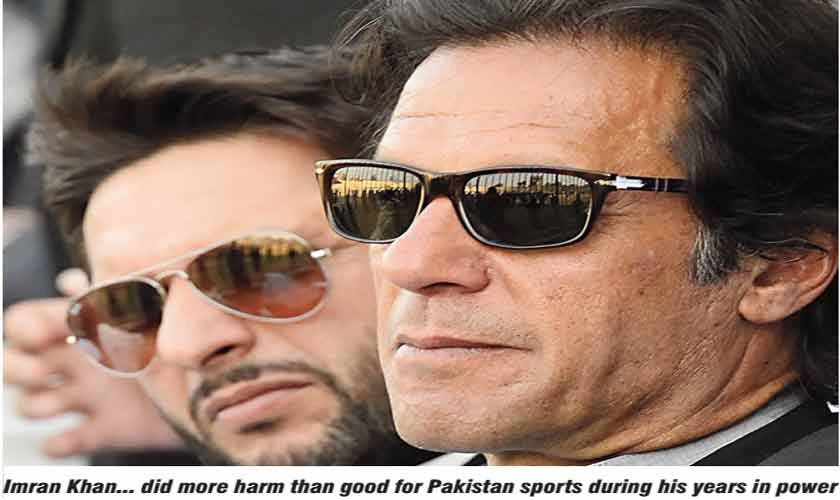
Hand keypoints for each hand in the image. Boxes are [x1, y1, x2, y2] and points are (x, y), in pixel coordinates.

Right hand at [3, 269, 184, 457]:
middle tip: (40, 369)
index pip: (23, 324)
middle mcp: (74, 363)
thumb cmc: (175, 338)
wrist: (211, 379)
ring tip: (60, 400)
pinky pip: (61, 442)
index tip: (43, 333)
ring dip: (36, 405)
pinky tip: (74, 434)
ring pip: (30, 405)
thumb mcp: (145, 314)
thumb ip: (111, 296)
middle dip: (15, 367)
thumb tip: (70, 280)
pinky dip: (59, 443)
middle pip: (12, 365)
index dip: (23, 329)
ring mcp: (85, 397)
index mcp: (80, 329)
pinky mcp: (101, 429)